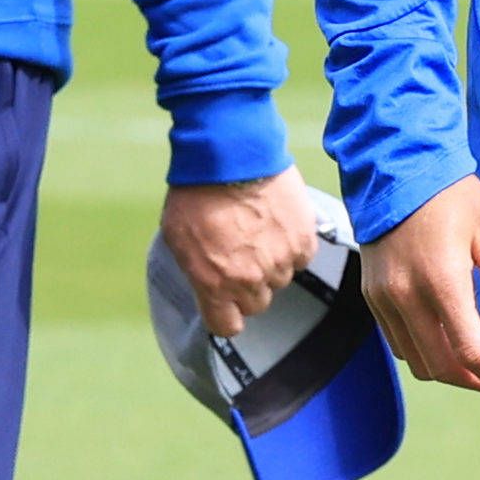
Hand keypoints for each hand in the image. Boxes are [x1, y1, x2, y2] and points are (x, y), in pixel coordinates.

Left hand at [157, 172, 318, 346]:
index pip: (227, 326)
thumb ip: (195, 270)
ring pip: (280, 280)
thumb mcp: (177, 237)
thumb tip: (206, 284)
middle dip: (247, 285)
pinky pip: (300, 258)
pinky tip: (276, 224)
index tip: (226, 304)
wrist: (229, 153)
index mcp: (214, 284)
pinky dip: (291, 245)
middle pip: (256, 303)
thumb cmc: (196, 190)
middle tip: (239, 254)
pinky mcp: (302, 240)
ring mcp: (279, 260)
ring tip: (257, 232)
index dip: (226, 315)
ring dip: (271, 263)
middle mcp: (249, 279)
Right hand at [358, 177, 479, 401]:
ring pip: (417, 361)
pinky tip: (451, 338)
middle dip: (479, 380)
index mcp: (441, 281)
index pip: (471, 353)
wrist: (396, 167)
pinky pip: (398, 342)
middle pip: (442, 366)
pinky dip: (427, 352)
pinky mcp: (372, 296)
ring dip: (452, 370)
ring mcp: (383, 299)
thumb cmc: (451, 195)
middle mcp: (405, 296)